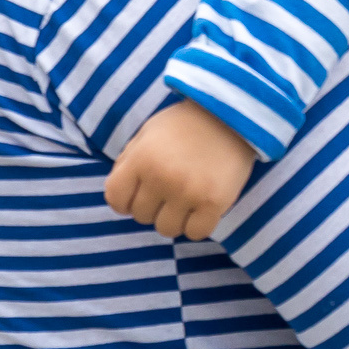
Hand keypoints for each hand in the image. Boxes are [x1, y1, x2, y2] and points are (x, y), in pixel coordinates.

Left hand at [104, 101, 256, 239]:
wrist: (232, 115)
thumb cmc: (186, 124)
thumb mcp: (148, 133)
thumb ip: (129, 162)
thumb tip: (120, 196)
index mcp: (141, 159)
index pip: (116, 200)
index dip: (126, 200)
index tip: (141, 193)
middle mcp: (161, 178)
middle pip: (142, 216)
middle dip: (153, 206)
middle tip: (170, 189)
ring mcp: (188, 192)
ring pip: (167, 229)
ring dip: (174, 218)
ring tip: (186, 199)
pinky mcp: (214, 203)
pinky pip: (195, 233)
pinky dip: (197, 225)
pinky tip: (202, 208)